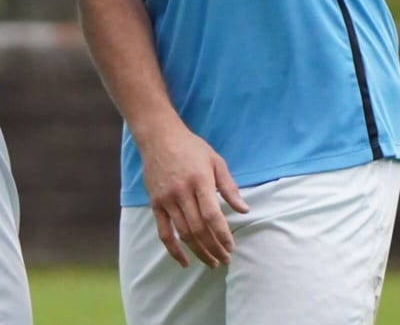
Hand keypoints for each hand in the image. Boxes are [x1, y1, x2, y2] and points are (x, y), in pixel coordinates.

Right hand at [138, 124, 249, 268]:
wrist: (158, 137)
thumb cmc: (191, 147)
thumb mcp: (216, 161)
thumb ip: (229, 187)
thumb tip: (244, 210)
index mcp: (200, 180)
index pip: (212, 215)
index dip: (222, 234)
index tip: (231, 247)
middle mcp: (181, 192)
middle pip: (198, 229)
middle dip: (214, 248)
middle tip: (225, 260)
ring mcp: (166, 199)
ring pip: (183, 233)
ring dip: (199, 252)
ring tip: (212, 262)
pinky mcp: (155, 204)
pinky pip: (164, 232)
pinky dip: (173, 250)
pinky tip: (185, 262)